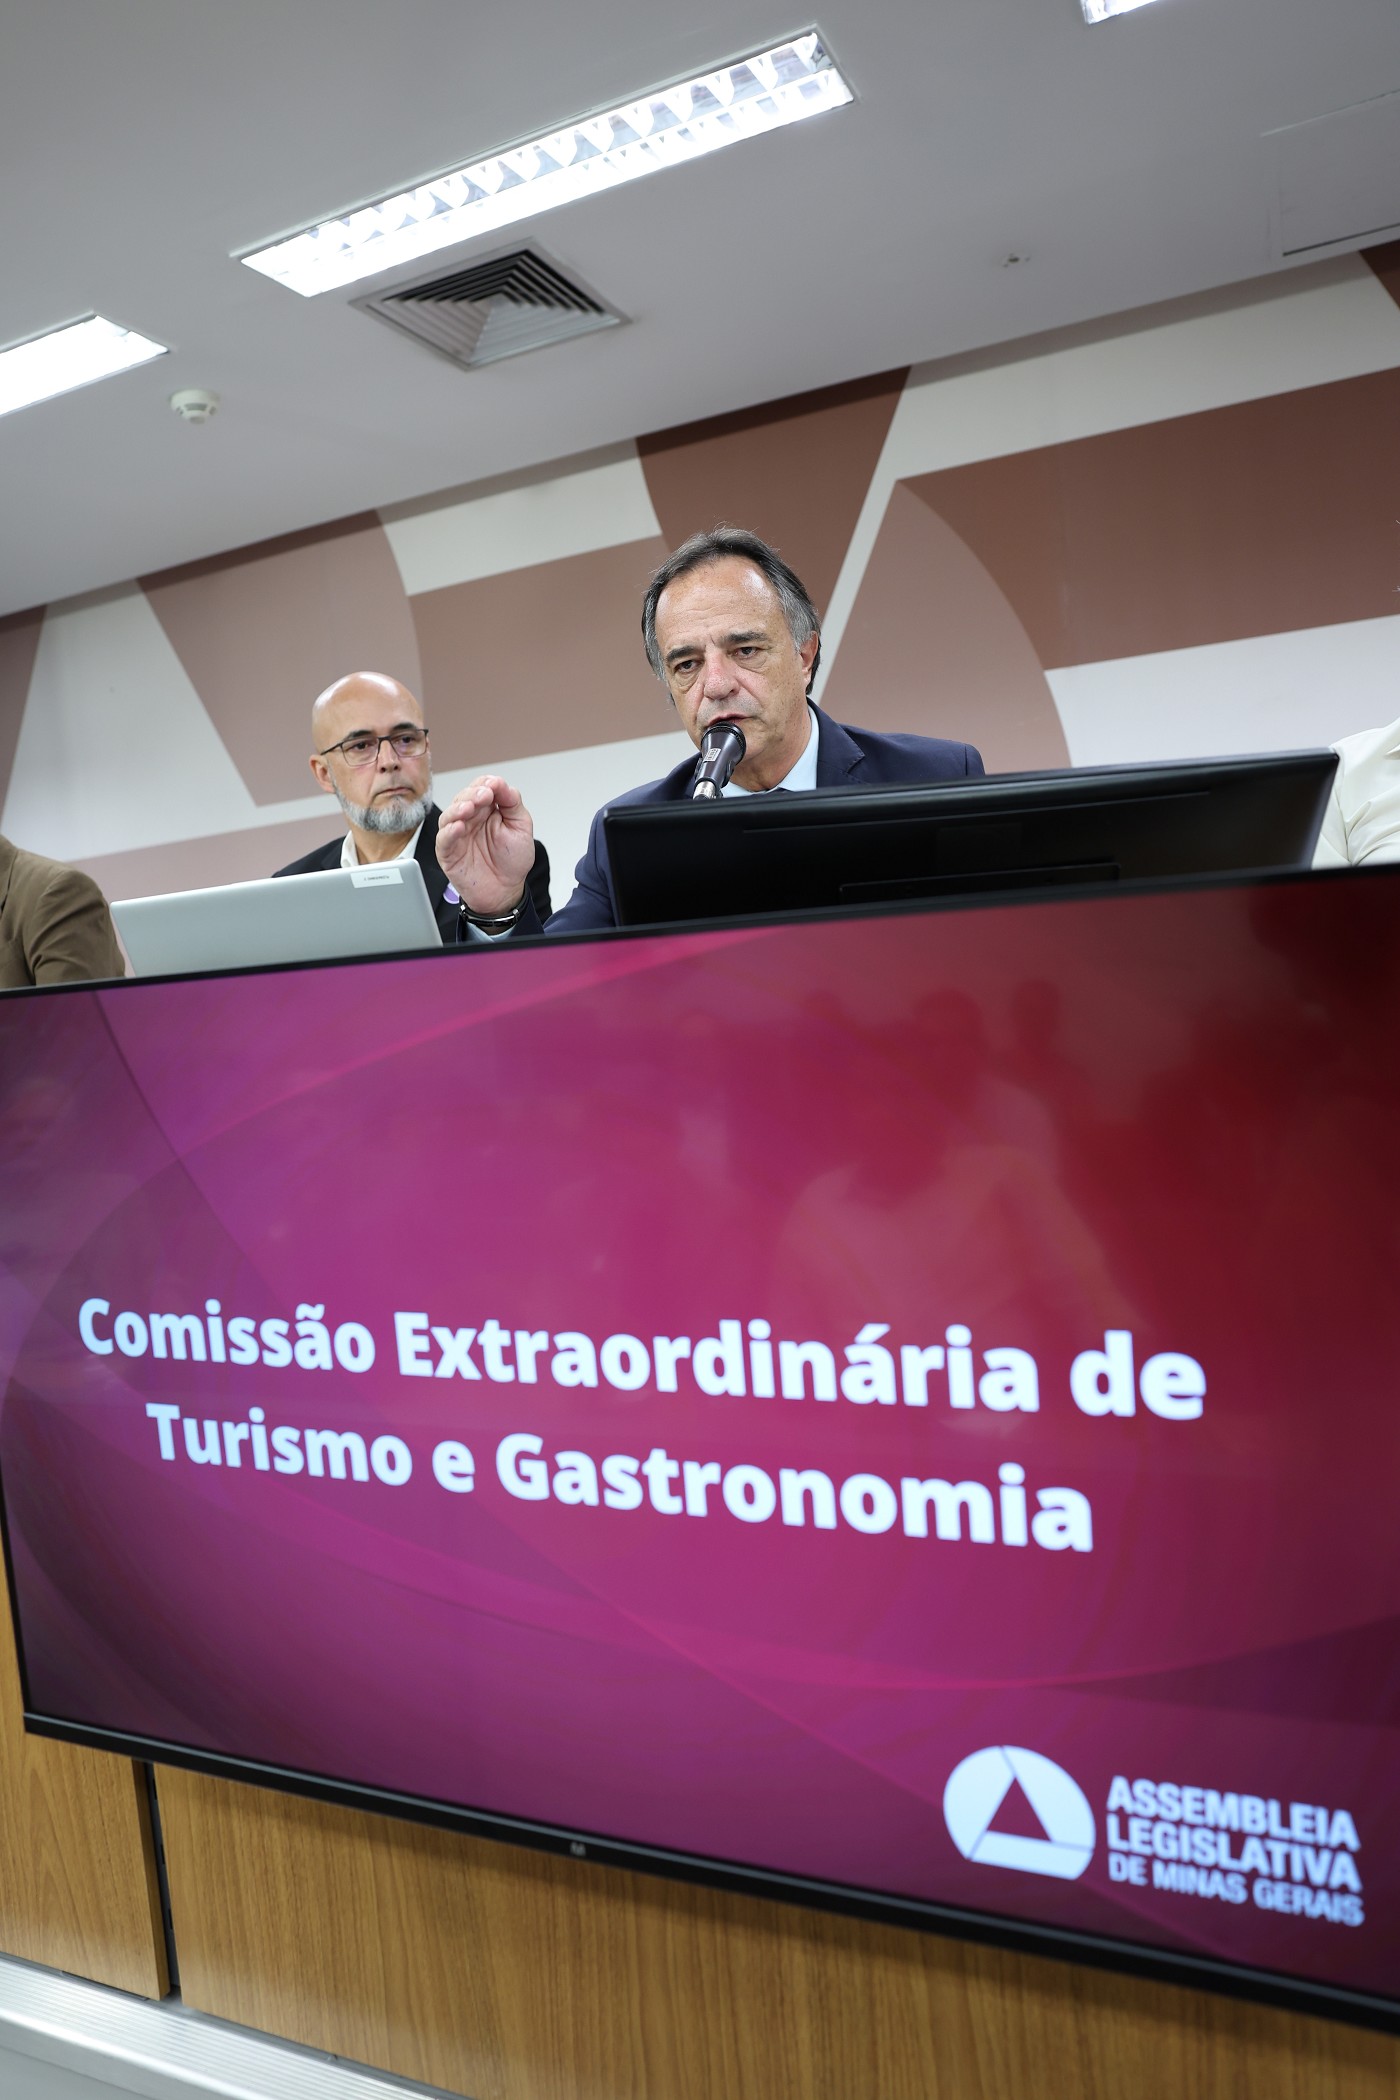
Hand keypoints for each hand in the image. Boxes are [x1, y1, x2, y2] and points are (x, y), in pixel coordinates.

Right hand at [436, 776, 533, 915]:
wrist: (506, 891)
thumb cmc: (511, 861)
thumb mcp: (521, 827)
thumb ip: (513, 803)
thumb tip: (503, 784)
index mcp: (487, 810)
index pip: (481, 788)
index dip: (487, 784)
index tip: (495, 785)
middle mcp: (470, 819)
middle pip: (464, 797)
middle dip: (473, 794)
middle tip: (484, 795)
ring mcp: (457, 834)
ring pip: (449, 815)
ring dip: (458, 808)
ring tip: (469, 808)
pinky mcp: (448, 852)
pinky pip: (443, 839)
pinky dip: (449, 831)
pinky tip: (459, 827)